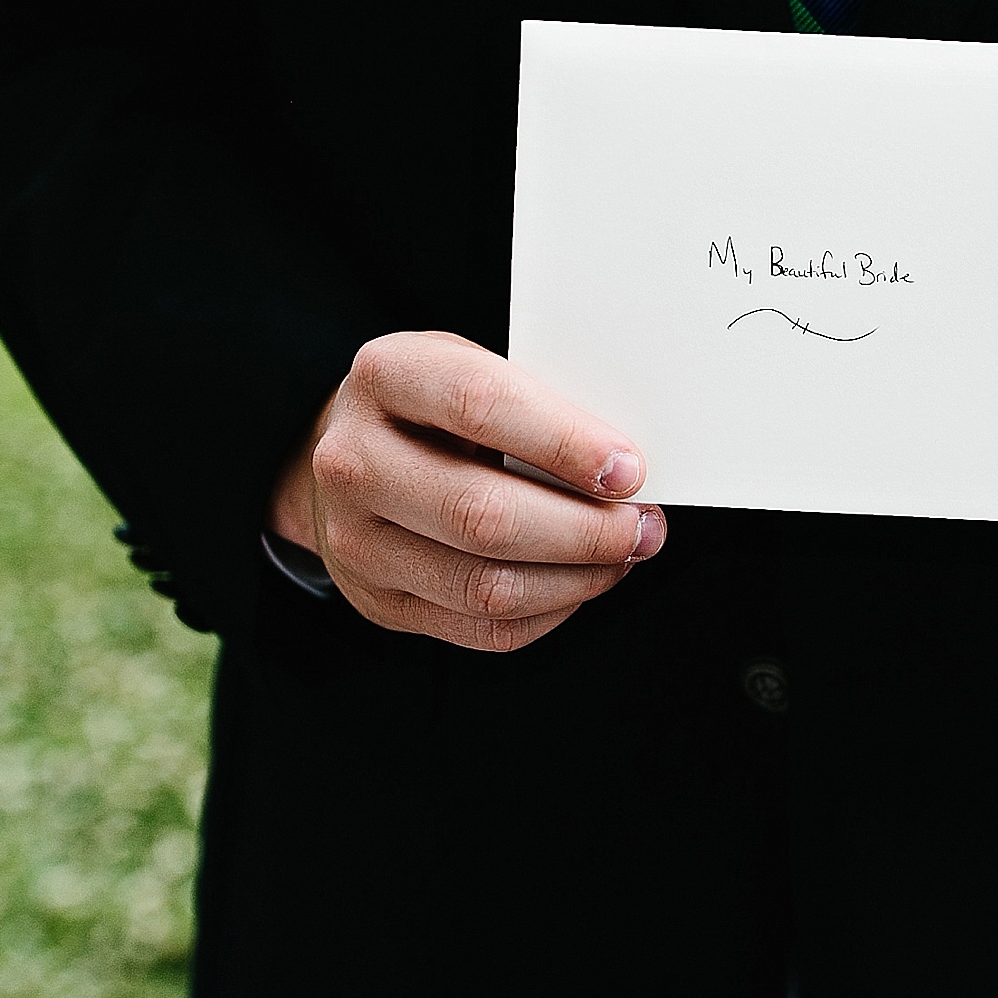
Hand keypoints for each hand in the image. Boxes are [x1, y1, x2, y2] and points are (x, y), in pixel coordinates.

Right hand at [270, 332, 660, 651]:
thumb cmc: (439, 408)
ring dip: (577, 578)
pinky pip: (481, 628)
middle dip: (586, 530)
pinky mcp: (377, 600)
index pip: (482, 404)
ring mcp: (354, 539)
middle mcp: (353, 460)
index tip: (629, 471)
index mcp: (387, 376)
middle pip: (483, 513)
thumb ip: (540, 404)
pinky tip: (579, 581)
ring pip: (485, 586)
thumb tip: (628, 466)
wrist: (354, 456)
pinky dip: (550, 611)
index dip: (566, 442)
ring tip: (624, 555)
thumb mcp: (476, 369)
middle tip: (644, 526)